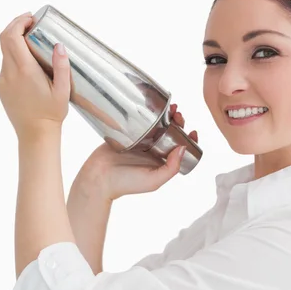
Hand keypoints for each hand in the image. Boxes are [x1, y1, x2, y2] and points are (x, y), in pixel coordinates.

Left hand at [0, 12, 71, 140]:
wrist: (35, 135)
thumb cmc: (51, 115)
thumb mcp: (62, 91)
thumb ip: (61, 67)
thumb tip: (59, 46)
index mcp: (25, 71)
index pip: (12, 36)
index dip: (19, 22)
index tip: (31, 19)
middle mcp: (9, 73)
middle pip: (4, 39)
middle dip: (15, 27)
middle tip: (31, 24)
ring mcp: (3, 81)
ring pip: (5, 53)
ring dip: (15, 43)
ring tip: (32, 44)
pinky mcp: (2, 87)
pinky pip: (5, 66)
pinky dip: (14, 58)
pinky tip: (29, 66)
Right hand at [75, 103, 197, 200]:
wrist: (98, 178)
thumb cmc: (125, 183)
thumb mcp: (154, 181)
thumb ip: (171, 168)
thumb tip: (183, 148)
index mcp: (161, 163)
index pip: (180, 149)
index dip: (189, 139)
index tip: (192, 131)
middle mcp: (152, 151)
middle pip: (171, 133)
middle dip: (179, 123)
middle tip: (179, 115)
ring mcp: (140, 141)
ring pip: (158, 125)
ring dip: (167, 116)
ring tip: (171, 108)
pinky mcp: (128, 133)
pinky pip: (142, 121)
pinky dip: (150, 113)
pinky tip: (154, 106)